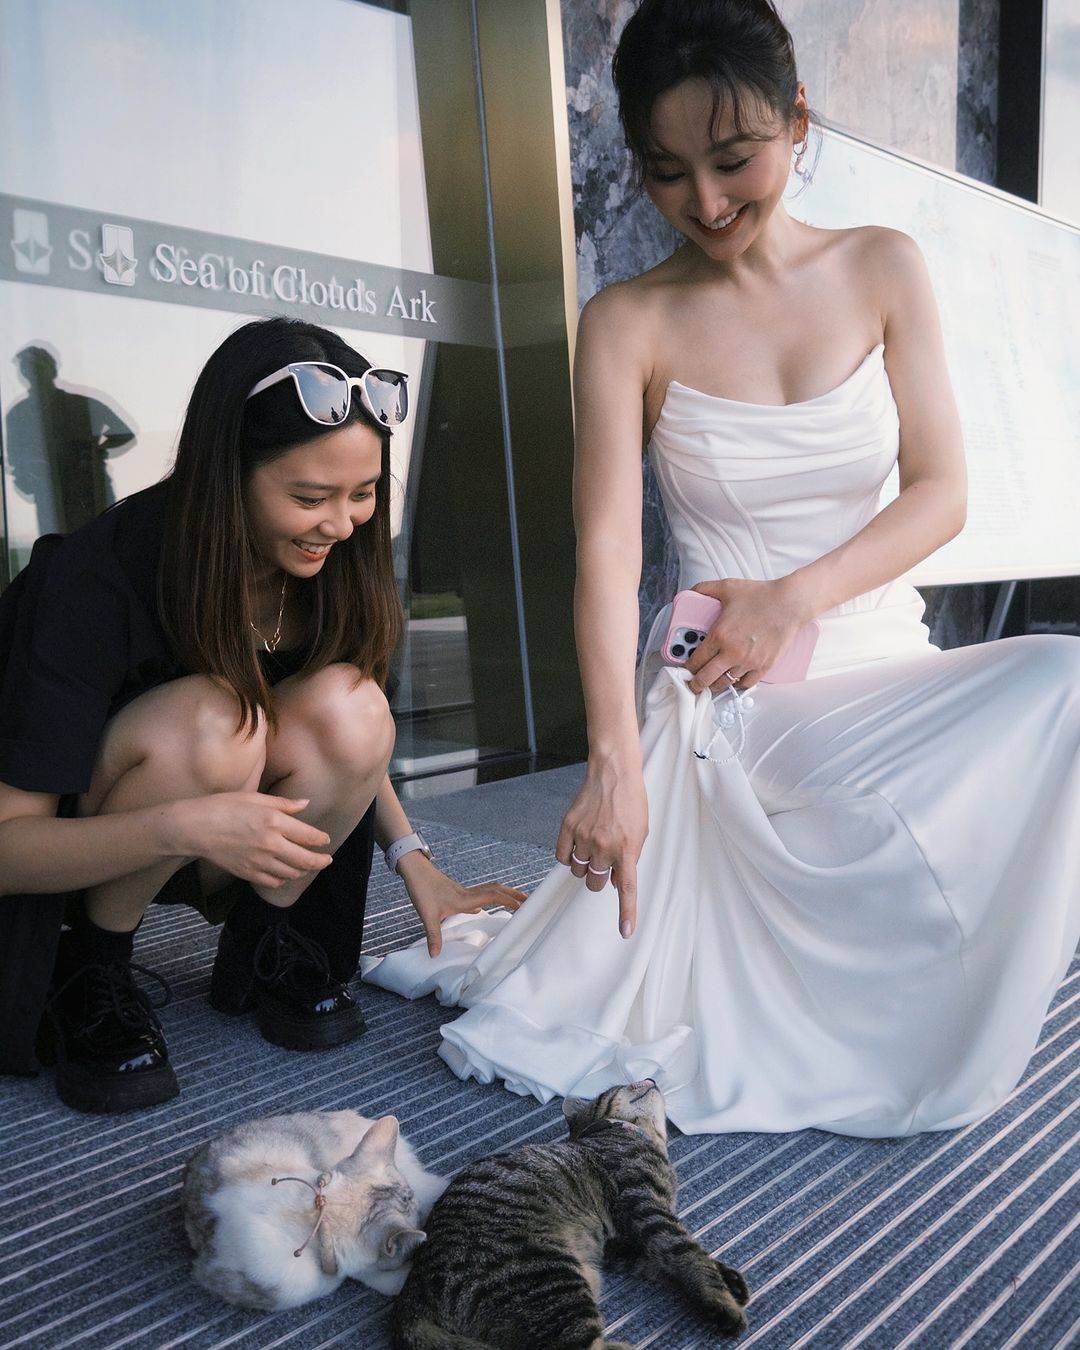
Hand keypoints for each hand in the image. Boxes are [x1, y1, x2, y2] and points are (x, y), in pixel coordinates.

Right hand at [172, 792, 331, 898]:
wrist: (195, 827)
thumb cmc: (224, 806)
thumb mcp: (255, 798)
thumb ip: (284, 804)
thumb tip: (306, 803)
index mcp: (274, 821)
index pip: (308, 836)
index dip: (321, 840)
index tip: (325, 840)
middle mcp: (270, 844)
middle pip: (305, 860)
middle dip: (320, 861)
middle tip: (326, 860)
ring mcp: (259, 861)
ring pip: (291, 873)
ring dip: (302, 870)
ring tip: (305, 866)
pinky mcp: (247, 873)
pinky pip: (273, 882)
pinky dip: (282, 879)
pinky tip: (283, 873)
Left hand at [398, 854, 526, 957]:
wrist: (414, 870)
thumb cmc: (421, 890)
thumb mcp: (426, 915)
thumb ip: (433, 935)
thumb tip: (435, 955)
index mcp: (465, 899)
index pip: (493, 896)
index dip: (509, 900)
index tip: (525, 905)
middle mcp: (468, 893)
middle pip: (498, 890)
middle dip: (515, 895)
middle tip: (532, 900)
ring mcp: (464, 891)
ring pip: (490, 890)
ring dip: (504, 894)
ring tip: (515, 901)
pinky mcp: (458, 892)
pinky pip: (480, 893)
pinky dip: (489, 897)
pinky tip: (483, 907)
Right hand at [555, 754, 647, 938]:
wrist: (613, 771)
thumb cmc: (631, 802)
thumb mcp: (640, 831)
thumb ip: (630, 858)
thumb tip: (614, 882)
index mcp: (627, 848)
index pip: (627, 888)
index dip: (626, 912)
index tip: (624, 932)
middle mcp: (604, 846)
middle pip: (595, 882)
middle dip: (600, 877)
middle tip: (605, 861)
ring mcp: (584, 837)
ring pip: (578, 871)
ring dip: (585, 865)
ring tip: (593, 844)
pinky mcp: (567, 827)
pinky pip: (562, 857)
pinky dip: (568, 856)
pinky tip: (577, 844)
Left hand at [686, 577, 811, 693]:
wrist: (790, 603)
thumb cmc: (761, 595)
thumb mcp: (728, 587)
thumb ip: (705, 589)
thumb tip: (691, 591)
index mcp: (719, 635)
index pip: (695, 661)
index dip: (687, 669)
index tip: (685, 670)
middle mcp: (732, 652)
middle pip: (706, 679)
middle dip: (696, 684)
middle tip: (693, 684)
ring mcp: (749, 662)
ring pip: (725, 684)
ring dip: (715, 685)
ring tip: (711, 683)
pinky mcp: (764, 666)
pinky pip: (746, 684)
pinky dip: (737, 685)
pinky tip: (733, 681)